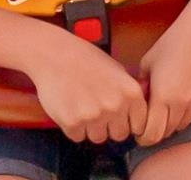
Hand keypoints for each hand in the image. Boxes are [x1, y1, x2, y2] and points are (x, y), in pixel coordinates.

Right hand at [24, 31, 148, 144]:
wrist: (52, 53)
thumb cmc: (84, 58)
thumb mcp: (116, 70)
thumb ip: (129, 93)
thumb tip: (138, 116)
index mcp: (131, 93)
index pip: (139, 125)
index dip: (126, 121)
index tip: (117, 114)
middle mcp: (116, 106)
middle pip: (119, 135)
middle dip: (108, 126)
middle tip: (94, 108)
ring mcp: (94, 116)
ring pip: (98, 137)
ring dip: (89, 127)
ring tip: (80, 105)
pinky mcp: (72, 123)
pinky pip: (77, 136)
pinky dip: (72, 126)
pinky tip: (69, 106)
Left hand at [135, 5, 190, 145]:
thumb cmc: (172, 42)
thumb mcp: (148, 62)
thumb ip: (142, 86)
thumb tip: (138, 103)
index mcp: (163, 96)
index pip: (152, 133)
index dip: (143, 136)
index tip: (138, 132)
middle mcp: (183, 104)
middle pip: (167, 132)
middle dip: (156, 130)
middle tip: (149, 121)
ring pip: (183, 124)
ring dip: (172, 121)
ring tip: (165, 106)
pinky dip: (187, 111)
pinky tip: (183, 94)